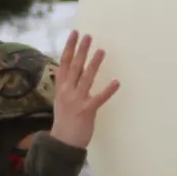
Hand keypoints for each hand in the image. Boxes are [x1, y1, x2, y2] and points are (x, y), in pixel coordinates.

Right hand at [50, 31, 119, 149]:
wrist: (62, 142)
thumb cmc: (64, 121)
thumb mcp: (59, 99)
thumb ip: (63, 83)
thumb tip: (61, 67)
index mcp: (61, 87)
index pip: (64, 62)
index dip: (69, 47)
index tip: (75, 33)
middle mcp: (67, 91)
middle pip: (74, 67)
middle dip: (81, 50)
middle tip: (88, 36)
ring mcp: (77, 100)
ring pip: (86, 78)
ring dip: (94, 64)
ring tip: (101, 51)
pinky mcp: (87, 111)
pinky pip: (99, 98)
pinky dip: (108, 90)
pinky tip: (116, 82)